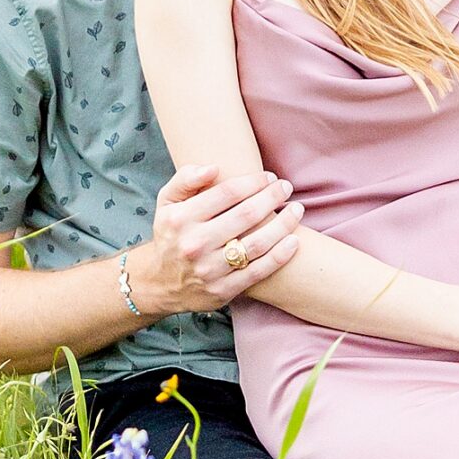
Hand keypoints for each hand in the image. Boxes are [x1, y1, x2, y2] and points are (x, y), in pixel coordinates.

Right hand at [134, 163, 303, 315]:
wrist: (161, 282)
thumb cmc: (172, 234)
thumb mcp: (167, 202)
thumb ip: (186, 178)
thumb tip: (214, 168)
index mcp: (181, 218)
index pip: (227, 193)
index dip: (254, 182)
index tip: (269, 177)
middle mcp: (195, 244)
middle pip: (246, 215)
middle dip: (272, 197)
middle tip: (287, 187)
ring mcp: (209, 270)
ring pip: (257, 244)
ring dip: (283, 224)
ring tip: (297, 210)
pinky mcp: (222, 290)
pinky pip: (258, 271)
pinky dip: (280, 255)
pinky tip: (294, 240)